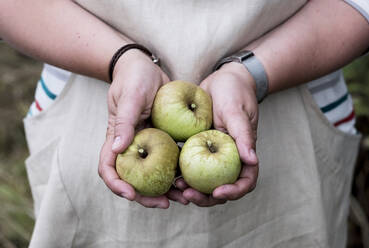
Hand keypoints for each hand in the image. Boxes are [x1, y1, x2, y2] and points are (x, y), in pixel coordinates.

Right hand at [98, 50, 188, 207]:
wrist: (147, 67)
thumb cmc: (134, 78)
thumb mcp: (130, 97)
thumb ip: (125, 121)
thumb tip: (119, 149)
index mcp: (116, 139)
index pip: (108, 168)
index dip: (117, 185)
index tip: (132, 195)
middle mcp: (131, 146)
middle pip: (133, 180)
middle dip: (146, 196)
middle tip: (166, 204)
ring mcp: (146, 145)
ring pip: (152, 175)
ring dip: (165, 189)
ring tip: (185, 197)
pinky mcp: (161, 141)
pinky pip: (168, 161)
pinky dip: (177, 173)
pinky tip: (191, 179)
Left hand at [177, 62, 258, 206]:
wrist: (220, 80)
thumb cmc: (234, 92)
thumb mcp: (237, 112)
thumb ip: (244, 136)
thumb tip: (252, 160)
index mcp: (243, 154)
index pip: (245, 181)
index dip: (233, 192)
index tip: (216, 191)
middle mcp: (228, 159)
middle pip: (221, 187)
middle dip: (206, 197)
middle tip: (187, 195)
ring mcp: (212, 156)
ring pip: (204, 181)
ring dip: (191, 189)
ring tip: (175, 188)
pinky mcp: (197, 149)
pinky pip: (190, 166)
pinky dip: (181, 174)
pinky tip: (168, 174)